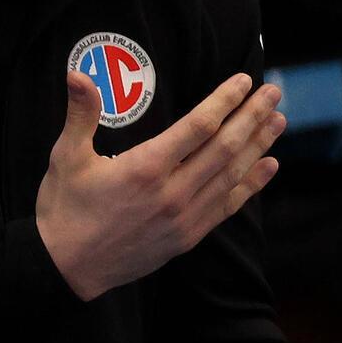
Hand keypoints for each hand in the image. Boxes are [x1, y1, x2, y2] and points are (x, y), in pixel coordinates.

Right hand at [37, 72, 284, 301]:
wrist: (63, 269)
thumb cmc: (63, 209)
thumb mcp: (66, 157)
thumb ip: (80, 114)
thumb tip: (77, 74)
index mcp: (145, 168)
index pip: (198, 126)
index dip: (225, 101)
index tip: (244, 81)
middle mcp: (172, 192)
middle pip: (225, 147)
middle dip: (252, 117)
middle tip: (273, 93)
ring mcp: (184, 217)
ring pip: (232, 175)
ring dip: (259, 145)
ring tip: (278, 121)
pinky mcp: (188, 237)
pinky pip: (228, 205)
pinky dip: (252, 184)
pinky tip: (270, 165)